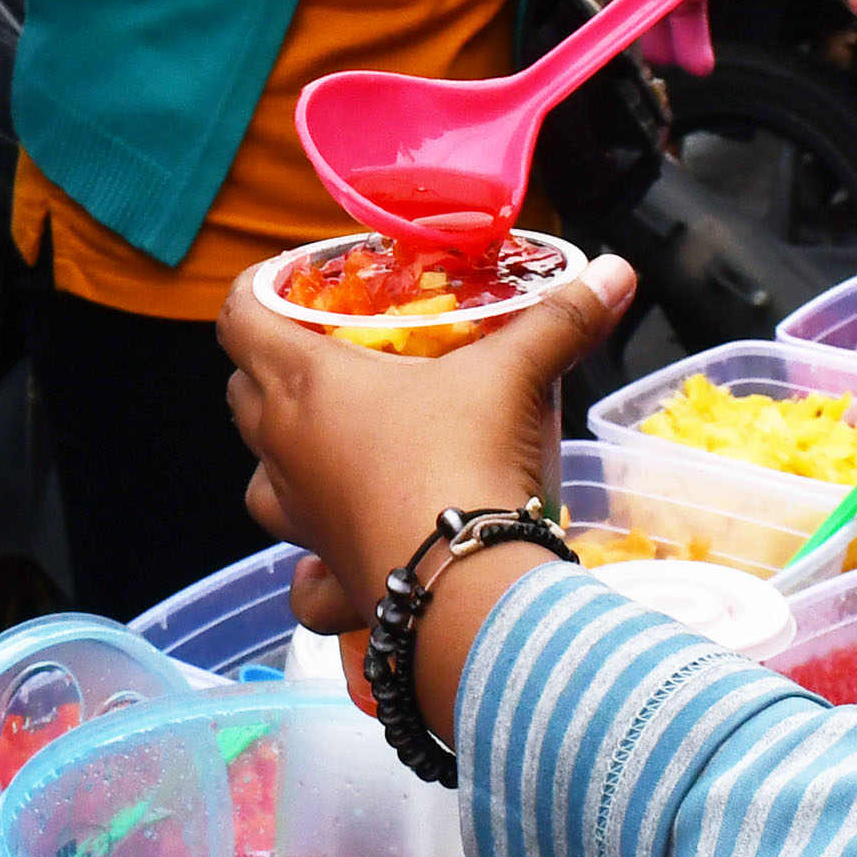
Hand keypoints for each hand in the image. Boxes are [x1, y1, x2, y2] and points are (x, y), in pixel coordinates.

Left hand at [225, 254, 641, 741]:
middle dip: (270, 366)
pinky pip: (301, 574)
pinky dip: (311, 566)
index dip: (255, 291)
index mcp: (306, 382)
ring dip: (282, 457)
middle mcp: (284, 448)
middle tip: (328, 354)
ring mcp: (297, 519)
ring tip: (330, 446)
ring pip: (259, 477)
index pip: (240, 317)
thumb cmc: (464, 459)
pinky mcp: (327, 576)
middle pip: (241, 391)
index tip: (290, 282)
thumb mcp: (515, 375)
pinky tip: (338, 556)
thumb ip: (561, 319)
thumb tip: (616, 272)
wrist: (468, 584)